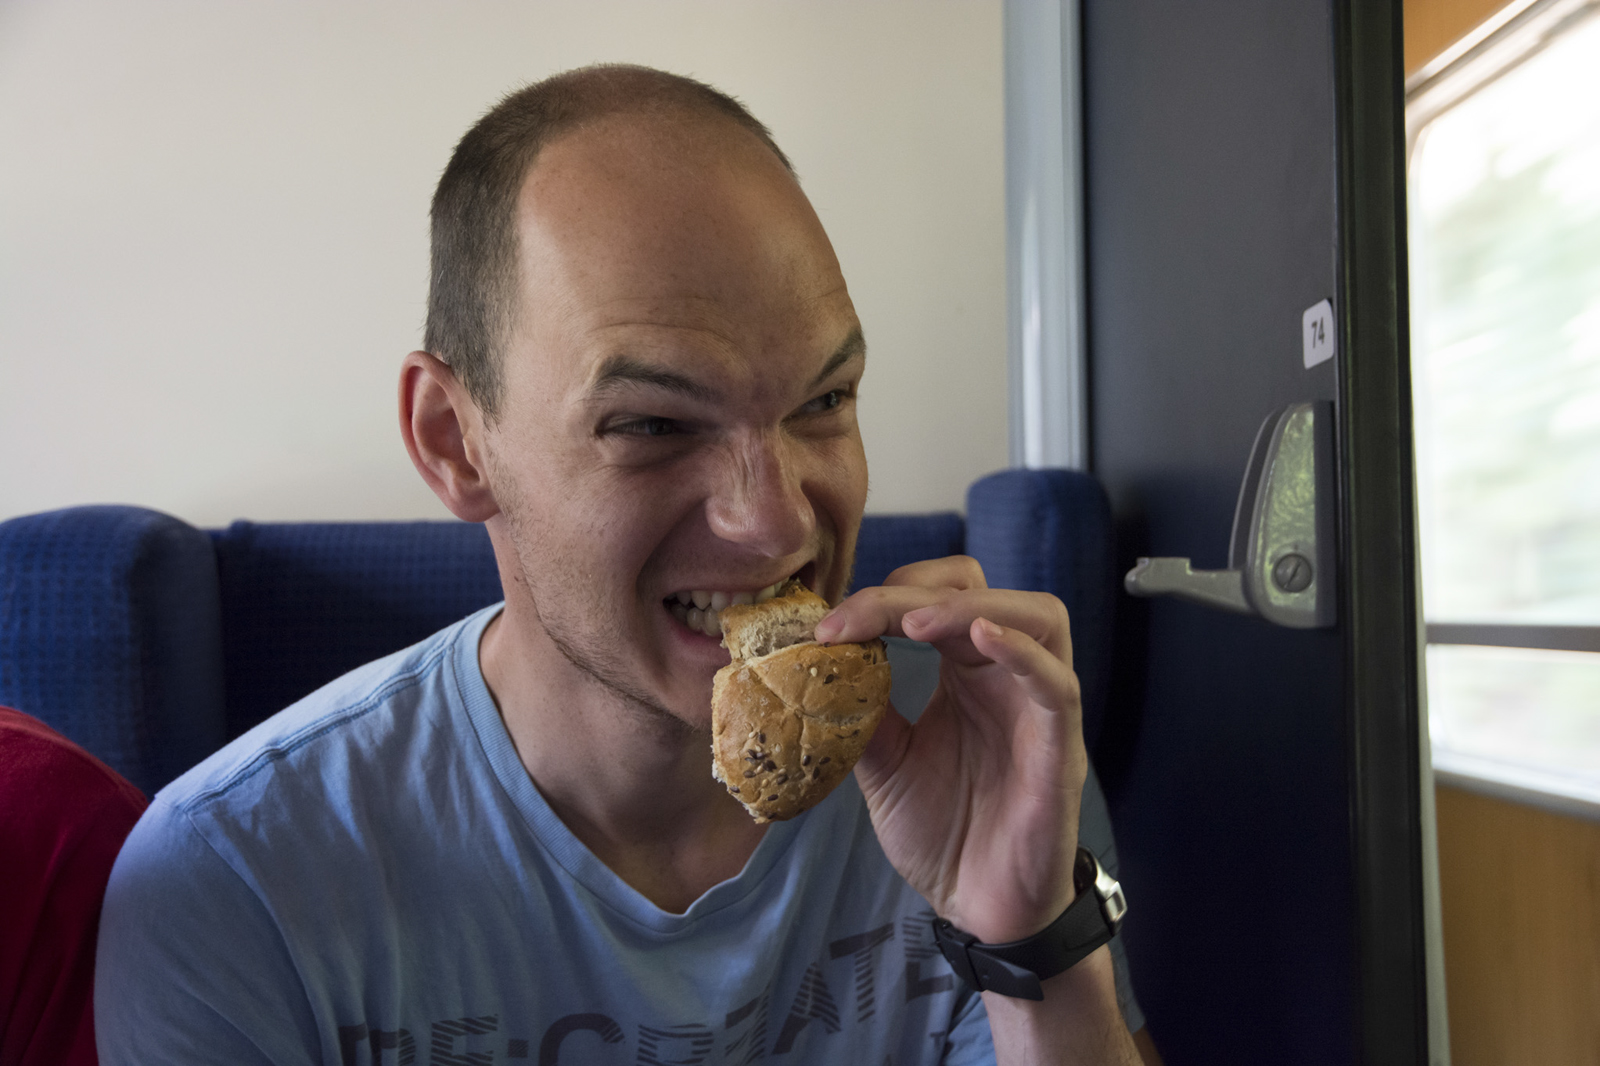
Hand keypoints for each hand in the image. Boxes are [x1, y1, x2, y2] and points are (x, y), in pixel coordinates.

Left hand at [815, 556, 1085, 944]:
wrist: (979, 905)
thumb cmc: (944, 833)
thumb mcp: (883, 765)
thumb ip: (859, 713)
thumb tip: (811, 667)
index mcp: (964, 672)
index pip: (933, 600)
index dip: (880, 599)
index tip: (826, 626)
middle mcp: (1004, 675)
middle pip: (979, 590)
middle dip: (916, 588)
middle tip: (860, 615)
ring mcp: (1037, 705)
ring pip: (1036, 616)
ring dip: (970, 606)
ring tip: (914, 621)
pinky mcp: (1059, 745)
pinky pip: (1057, 683)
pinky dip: (1023, 652)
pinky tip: (981, 638)